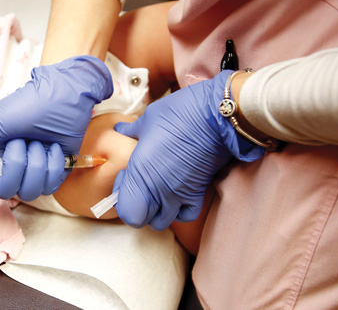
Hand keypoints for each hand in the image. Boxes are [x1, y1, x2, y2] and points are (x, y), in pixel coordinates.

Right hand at [0, 55, 112, 199]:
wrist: (62, 98)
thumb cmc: (24, 106)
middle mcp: (9, 169)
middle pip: (4, 192)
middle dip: (14, 166)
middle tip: (20, 142)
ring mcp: (32, 173)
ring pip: (29, 191)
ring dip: (35, 164)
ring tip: (38, 142)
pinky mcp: (53, 174)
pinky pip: (50, 186)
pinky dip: (52, 165)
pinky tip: (54, 147)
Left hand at [112, 70, 264, 228]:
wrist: (216, 116)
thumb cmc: (178, 114)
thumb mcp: (147, 119)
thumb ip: (131, 131)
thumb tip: (121, 129)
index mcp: (141, 174)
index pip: (126, 212)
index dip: (121, 199)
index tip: (126, 177)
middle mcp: (159, 191)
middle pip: (141, 220)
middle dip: (136, 206)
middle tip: (139, 183)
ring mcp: (179, 195)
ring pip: (162, 221)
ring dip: (156, 210)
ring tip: (157, 189)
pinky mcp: (198, 193)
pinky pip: (186, 215)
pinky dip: (180, 211)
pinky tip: (177, 193)